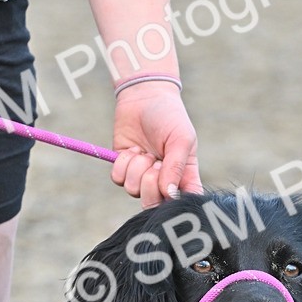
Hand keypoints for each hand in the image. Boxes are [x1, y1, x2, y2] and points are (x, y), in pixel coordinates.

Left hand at [111, 84, 201, 207]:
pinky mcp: (123, 168)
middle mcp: (162, 181)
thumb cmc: (170, 117)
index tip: (170, 189)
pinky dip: (123, 162)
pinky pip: (118, 178)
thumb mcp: (181, 139)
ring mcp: (141, 176)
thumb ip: (176, 168)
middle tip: (156, 162)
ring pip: (133, 189)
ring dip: (137, 167)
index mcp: (183, 177)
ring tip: (145, 151)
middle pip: (153, 204)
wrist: (144, 97)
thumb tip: (169, 194)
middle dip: (150, 183)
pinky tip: (133, 149)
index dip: (175, 204)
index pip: (183, 203)